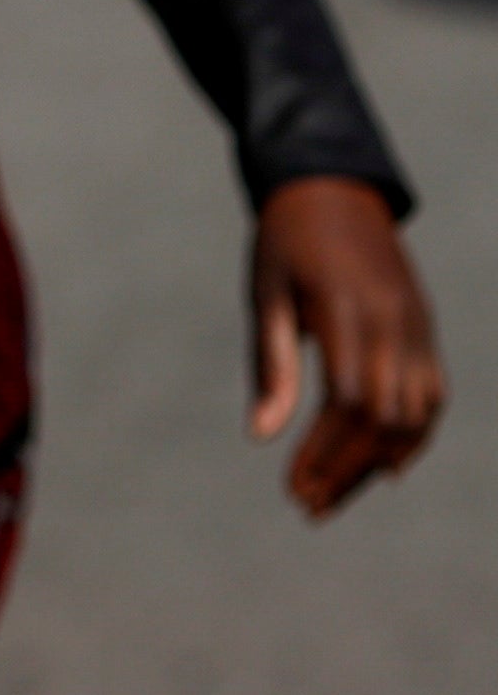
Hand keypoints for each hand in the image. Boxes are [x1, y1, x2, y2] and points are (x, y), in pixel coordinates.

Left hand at [250, 173, 442, 515]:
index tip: (294, 487)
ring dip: (378, 462)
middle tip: (308, 506)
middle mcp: (395, 324)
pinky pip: (432, 395)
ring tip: (335, 495)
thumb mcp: (266, 294)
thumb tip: (261, 437)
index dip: (325, 452)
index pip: (349, 402)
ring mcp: (419, 328)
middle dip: (348, 470)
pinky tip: (385, 468)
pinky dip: (413, 436)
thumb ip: (271, 365)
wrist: (334, 188)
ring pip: (416, 415)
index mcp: (348, 312)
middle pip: (386, 419)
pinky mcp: (426, 330)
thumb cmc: (284, 241)